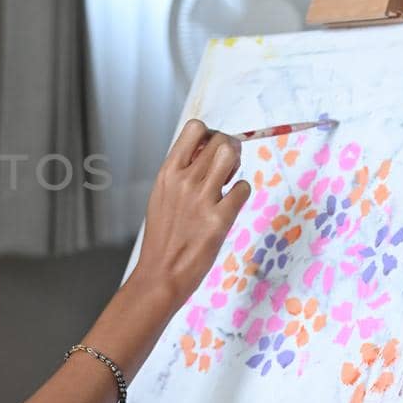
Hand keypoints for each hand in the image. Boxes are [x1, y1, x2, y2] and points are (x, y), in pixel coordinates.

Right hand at [134, 118, 250, 309]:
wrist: (160, 274)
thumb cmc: (164, 237)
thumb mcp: (162, 196)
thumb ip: (181, 173)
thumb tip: (206, 152)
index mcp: (167, 172)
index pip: (195, 128)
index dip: (210, 134)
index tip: (209, 153)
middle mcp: (183, 180)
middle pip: (220, 139)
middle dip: (231, 148)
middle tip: (225, 170)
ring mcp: (201, 199)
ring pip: (231, 155)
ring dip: (237, 164)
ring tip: (228, 182)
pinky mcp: (218, 219)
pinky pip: (243, 188)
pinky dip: (241, 193)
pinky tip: (228, 207)